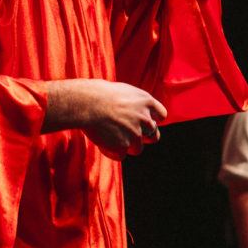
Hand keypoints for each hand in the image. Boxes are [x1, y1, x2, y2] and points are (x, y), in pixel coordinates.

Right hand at [43, 78, 166, 159]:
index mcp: (147, 102)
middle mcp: (145, 119)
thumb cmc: (99, 94)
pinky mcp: (123, 146)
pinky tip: (103, 143)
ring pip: (137, 149)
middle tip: (128, 133)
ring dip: (127, 146)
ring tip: (110, 137)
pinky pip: (121, 156)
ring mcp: (136, 134)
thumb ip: (135, 103)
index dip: (152, 120)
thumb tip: (136, 111)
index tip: (142, 120)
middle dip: (144, 137)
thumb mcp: (124, 91)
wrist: (86, 103)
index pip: (161, 116)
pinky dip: (113, 152)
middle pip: (154, 135)